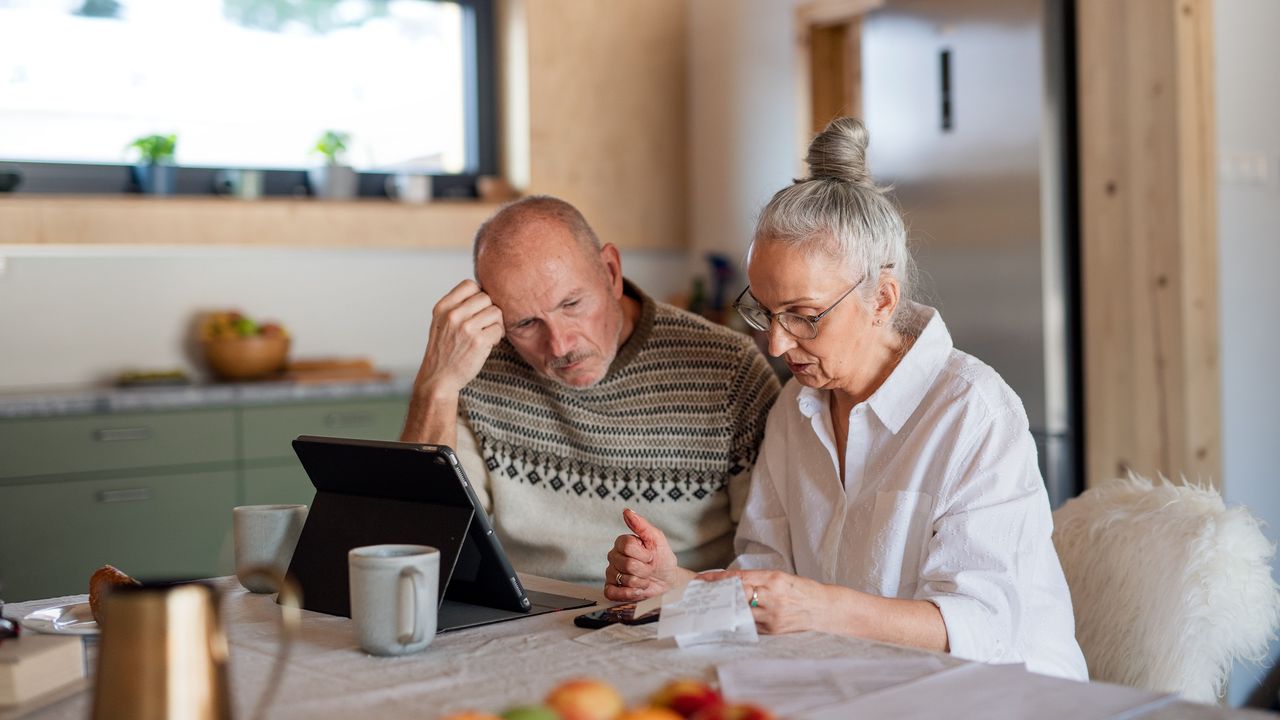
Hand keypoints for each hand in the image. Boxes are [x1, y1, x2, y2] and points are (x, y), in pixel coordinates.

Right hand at [413, 280, 504, 396]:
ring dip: (496, 324)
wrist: (438, 378)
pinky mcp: (478, 341)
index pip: (469, 285)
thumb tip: (484, 292)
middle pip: (486, 297)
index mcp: (443, 307)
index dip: (479, 295)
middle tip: (484, 325)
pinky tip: (488, 344)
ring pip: (496, 312)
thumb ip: (457, 306)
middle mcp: (453, 315)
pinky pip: (499, 329)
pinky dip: (497, 337)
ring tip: (486, 334)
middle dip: (489, 311)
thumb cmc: (443, 350)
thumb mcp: (441, 322)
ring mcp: (466, 328)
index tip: (477, 310)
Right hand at [603, 509, 685, 601]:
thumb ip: (641, 524)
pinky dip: (629, 593)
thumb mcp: (657, 539)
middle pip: (627, 564)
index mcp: (622, 543)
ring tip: (645, 579)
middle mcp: (614, 557)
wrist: (668, 581)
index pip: (627, 546)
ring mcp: (611, 573)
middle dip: (645, 569)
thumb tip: (627, 511)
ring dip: (641, 582)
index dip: (644, 554)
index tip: (651, 555)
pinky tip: (638, 590)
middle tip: (649, 568)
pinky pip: (612, 593)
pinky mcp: (611, 590)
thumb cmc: (662, 559)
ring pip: (624, 579)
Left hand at [697, 569, 829, 633]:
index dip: (718, 579)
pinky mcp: (773, 630)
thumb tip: (732, 582)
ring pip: (740, 612)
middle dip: (718, 595)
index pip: (738, 578)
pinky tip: (731, 618)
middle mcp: (772, 597)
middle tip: (702, 594)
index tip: (702, 579)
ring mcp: (772, 616)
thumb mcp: (781, 578)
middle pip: (736, 596)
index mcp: (774, 579)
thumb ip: (758, 580)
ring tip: (713, 606)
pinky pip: (750, 624)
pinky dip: (740, 620)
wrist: (824, 609)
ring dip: (726, 609)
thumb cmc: (802, 590)